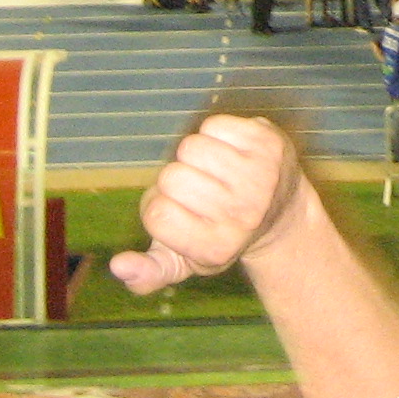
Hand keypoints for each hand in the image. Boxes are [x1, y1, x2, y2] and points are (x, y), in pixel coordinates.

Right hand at [112, 115, 306, 292]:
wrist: (281, 212)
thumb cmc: (220, 236)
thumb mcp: (187, 263)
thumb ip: (149, 272)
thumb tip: (117, 266)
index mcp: (217, 247)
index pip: (156, 214)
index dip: (156, 207)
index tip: (176, 213)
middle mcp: (242, 213)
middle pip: (171, 177)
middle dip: (175, 180)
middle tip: (198, 192)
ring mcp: (259, 176)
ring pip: (190, 147)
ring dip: (193, 155)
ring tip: (212, 171)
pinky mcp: (268, 143)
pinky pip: (214, 125)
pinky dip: (213, 134)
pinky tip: (229, 153)